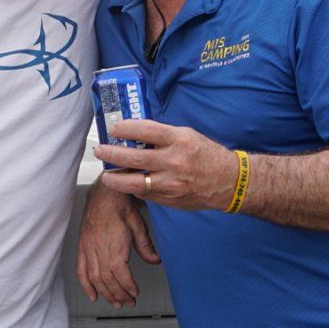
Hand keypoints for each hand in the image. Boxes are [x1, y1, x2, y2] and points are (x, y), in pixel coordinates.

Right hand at [75, 177, 159, 305]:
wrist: (103, 191)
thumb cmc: (120, 204)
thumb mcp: (138, 223)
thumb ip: (145, 244)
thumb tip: (155, 260)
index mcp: (114, 240)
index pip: (119, 271)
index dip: (126, 285)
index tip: (135, 292)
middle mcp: (98, 245)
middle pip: (106, 278)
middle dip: (118, 293)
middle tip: (128, 302)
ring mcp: (88, 246)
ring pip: (94, 277)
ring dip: (105, 292)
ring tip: (115, 302)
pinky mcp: (82, 246)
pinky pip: (81, 269)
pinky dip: (85, 285)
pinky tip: (92, 295)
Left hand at [94, 118, 235, 211]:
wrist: (229, 181)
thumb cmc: (206, 155)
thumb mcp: (187, 135)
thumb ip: (162, 135)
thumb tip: (134, 134)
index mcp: (179, 140)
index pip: (144, 130)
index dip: (124, 128)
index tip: (113, 129)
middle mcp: (173, 161)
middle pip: (132, 157)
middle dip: (110, 153)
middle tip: (100, 150)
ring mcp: (170, 182)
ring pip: (133, 182)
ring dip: (114, 178)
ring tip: (106, 174)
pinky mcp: (169, 199)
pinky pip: (144, 194)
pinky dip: (132, 188)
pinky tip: (125, 184)